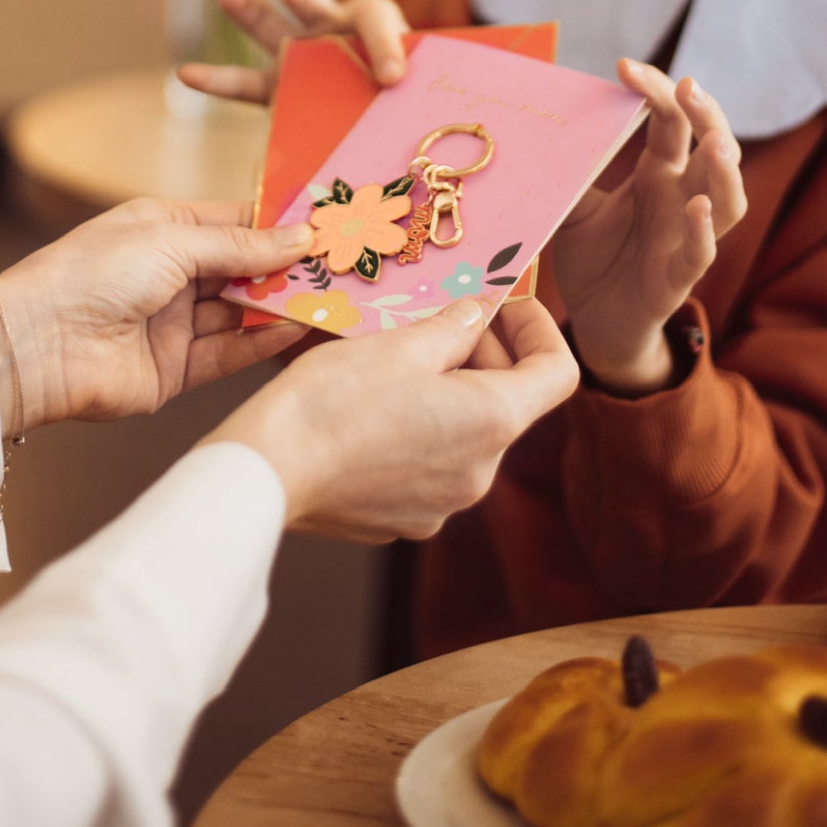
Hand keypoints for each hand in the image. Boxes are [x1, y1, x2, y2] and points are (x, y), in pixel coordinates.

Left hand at [0, 199, 312, 431]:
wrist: (38, 345)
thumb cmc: (92, 273)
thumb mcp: (170, 241)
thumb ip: (239, 245)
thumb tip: (299, 238)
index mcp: (165, 229)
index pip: (235, 222)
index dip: (278, 226)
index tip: (326, 226)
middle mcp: (172, 274)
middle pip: (244, 269)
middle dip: (287, 268)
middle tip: (339, 266)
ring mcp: (175, 323)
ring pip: (241, 312)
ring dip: (281, 306)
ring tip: (330, 298)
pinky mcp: (176, 370)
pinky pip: (229, 354)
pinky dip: (262, 343)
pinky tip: (296, 329)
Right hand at [177, 0, 409, 105]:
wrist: (393, 118)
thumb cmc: (405, 109)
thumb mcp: (408, 109)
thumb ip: (390, 127)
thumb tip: (380, 171)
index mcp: (375, 28)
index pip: (374, 18)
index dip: (384, 43)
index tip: (391, 77)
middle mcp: (335, 33)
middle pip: (315, 1)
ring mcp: (303, 54)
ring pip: (272, 24)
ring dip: (250, 11)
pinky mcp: (280, 83)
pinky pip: (243, 82)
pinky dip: (216, 80)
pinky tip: (186, 74)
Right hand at [205, 296, 577, 539]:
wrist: (268, 471)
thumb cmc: (333, 401)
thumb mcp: (399, 343)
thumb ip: (453, 327)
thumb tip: (477, 316)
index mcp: (492, 422)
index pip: (559, 373)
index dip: (539, 331)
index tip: (505, 308)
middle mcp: (480, 473)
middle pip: (509, 402)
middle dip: (482, 356)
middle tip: (436, 321)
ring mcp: (443, 505)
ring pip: (466, 433)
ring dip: (447, 391)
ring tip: (396, 360)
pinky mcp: (405, 519)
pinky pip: (431, 465)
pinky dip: (418, 429)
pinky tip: (371, 408)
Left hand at [554, 59, 744, 394]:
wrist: (595, 321)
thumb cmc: (591, 257)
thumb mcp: (571, 205)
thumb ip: (569, 169)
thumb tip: (538, 123)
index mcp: (657, 173)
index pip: (672, 121)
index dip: (657, 91)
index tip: (626, 66)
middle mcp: (680, 198)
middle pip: (712, 147)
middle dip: (707, 115)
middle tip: (687, 86)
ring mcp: (685, 236)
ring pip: (727, 199)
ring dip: (724, 171)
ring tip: (713, 144)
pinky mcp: (678, 277)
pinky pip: (702, 253)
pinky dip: (704, 230)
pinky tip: (698, 207)